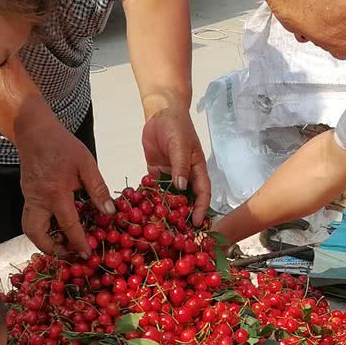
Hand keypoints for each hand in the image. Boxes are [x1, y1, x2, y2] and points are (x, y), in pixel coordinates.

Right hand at [19, 122, 114, 256]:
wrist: (35, 130)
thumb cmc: (62, 145)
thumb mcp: (86, 164)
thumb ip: (97, 189)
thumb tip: (109, 212)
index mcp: (55, 192)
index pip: (68, 224)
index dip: (78, 242)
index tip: (87, 255)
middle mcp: (38, 199)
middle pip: (36, 233)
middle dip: (50, 248)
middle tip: (68, 253)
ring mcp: (29, 197)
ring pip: (30, 228)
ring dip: (44, 240)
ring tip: (62, 243)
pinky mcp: (26, 194)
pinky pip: (32, 217)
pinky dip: (43, 227)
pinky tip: (58, 226)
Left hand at [142, 108, 210, 222]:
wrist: (160, 112)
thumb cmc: (176, 125)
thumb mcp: (180, 143)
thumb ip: (180, 164)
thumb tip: (181, 186)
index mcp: (196, 169)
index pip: (202, 193)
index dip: (201, 209)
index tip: (196, 223)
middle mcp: (185, 175)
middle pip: (187, 199)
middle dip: (183, 216)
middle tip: (178, 232)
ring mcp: (170, 175)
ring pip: (170, 197)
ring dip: (166, 210)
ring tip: (158, 227)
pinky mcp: (156, 173)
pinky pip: (154, 189)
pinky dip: (150, 199)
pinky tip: (143, 211)